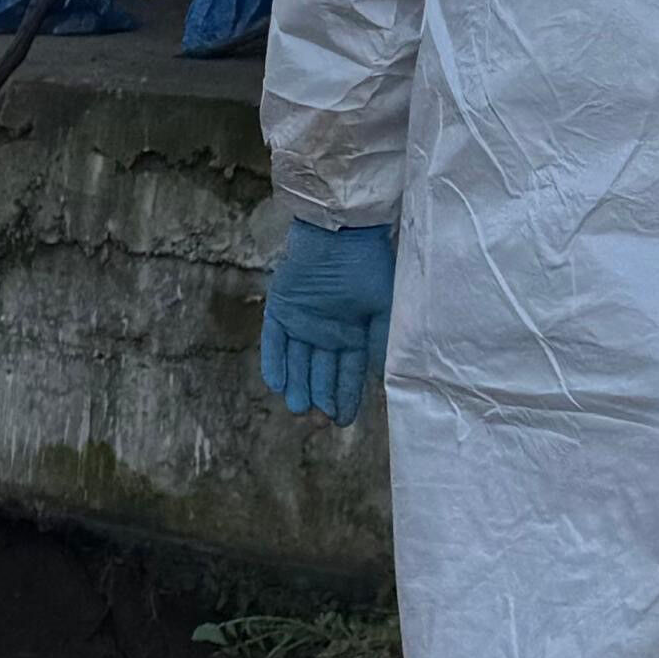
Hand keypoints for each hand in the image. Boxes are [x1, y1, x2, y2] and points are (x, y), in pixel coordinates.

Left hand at [257, 221, 398, 426]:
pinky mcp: (281, 309)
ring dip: (297, 384)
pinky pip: (274, 340)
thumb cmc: (370, 269)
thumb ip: (380, 344)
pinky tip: (276, 384)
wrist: (342, 235)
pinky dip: (275, 361)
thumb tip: (380, 379)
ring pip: (298, 360)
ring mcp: (303, 320)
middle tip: (319, 420)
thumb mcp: (385, 310)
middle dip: (321, 395)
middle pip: (321, 370)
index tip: (344, 422)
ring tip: (298, 409)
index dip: (345, 396)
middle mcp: (327, 330)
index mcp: (354, 331)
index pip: (348, 372)